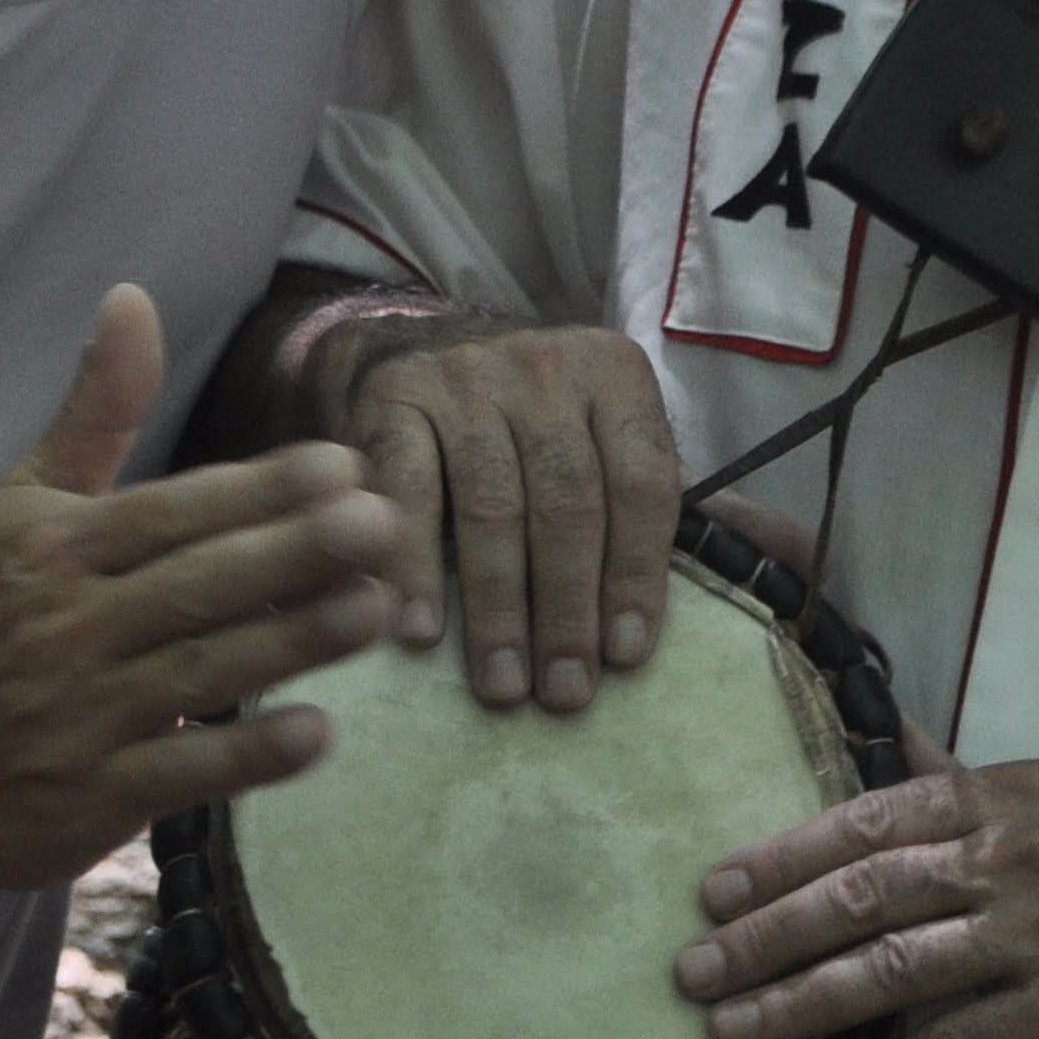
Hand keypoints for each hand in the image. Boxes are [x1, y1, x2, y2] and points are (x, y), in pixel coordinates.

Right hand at [0, 286, 399, 889]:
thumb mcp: (27, 501)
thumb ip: (96, 409)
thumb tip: (132, 297)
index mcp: (57, 549)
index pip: (169, 512)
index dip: (255, 491)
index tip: (341, 466)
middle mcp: (67, 629)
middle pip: (193, 587)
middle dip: (290, 555)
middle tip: (381, 525)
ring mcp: (79, 718)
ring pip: (197, 674)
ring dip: (289, 645)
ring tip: (374, 610)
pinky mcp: (90, 800)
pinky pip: (179, 773)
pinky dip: (245, 757)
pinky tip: (319, 733)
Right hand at [299, 306, 678, 710]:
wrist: (410, 345)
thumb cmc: (520, 419)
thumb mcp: (591, 427)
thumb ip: (627, 496)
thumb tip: (643, 622)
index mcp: (613, 373)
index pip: (642, 483)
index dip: (636, 575)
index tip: (626, 656)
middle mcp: (545, 365)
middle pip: (569, 502)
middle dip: (568, 610)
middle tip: (564, 693)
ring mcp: (466, 375)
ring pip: (493, 508)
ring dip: (499, 610)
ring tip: (502, 685)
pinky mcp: (395, 396)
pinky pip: (410, 493)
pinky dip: (416, 568)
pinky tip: (420, 632)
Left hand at [670, 725, 1038, 1038]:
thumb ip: (963, 781)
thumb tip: (880, 735)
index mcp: (1006, 795)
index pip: (870, 816)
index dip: (785, 852)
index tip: (715, 882)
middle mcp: (1015, 855)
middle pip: (864, 894)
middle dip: (767, 933)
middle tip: (693, 966)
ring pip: (894, 971)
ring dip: (800, 1006)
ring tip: (732, 1034)